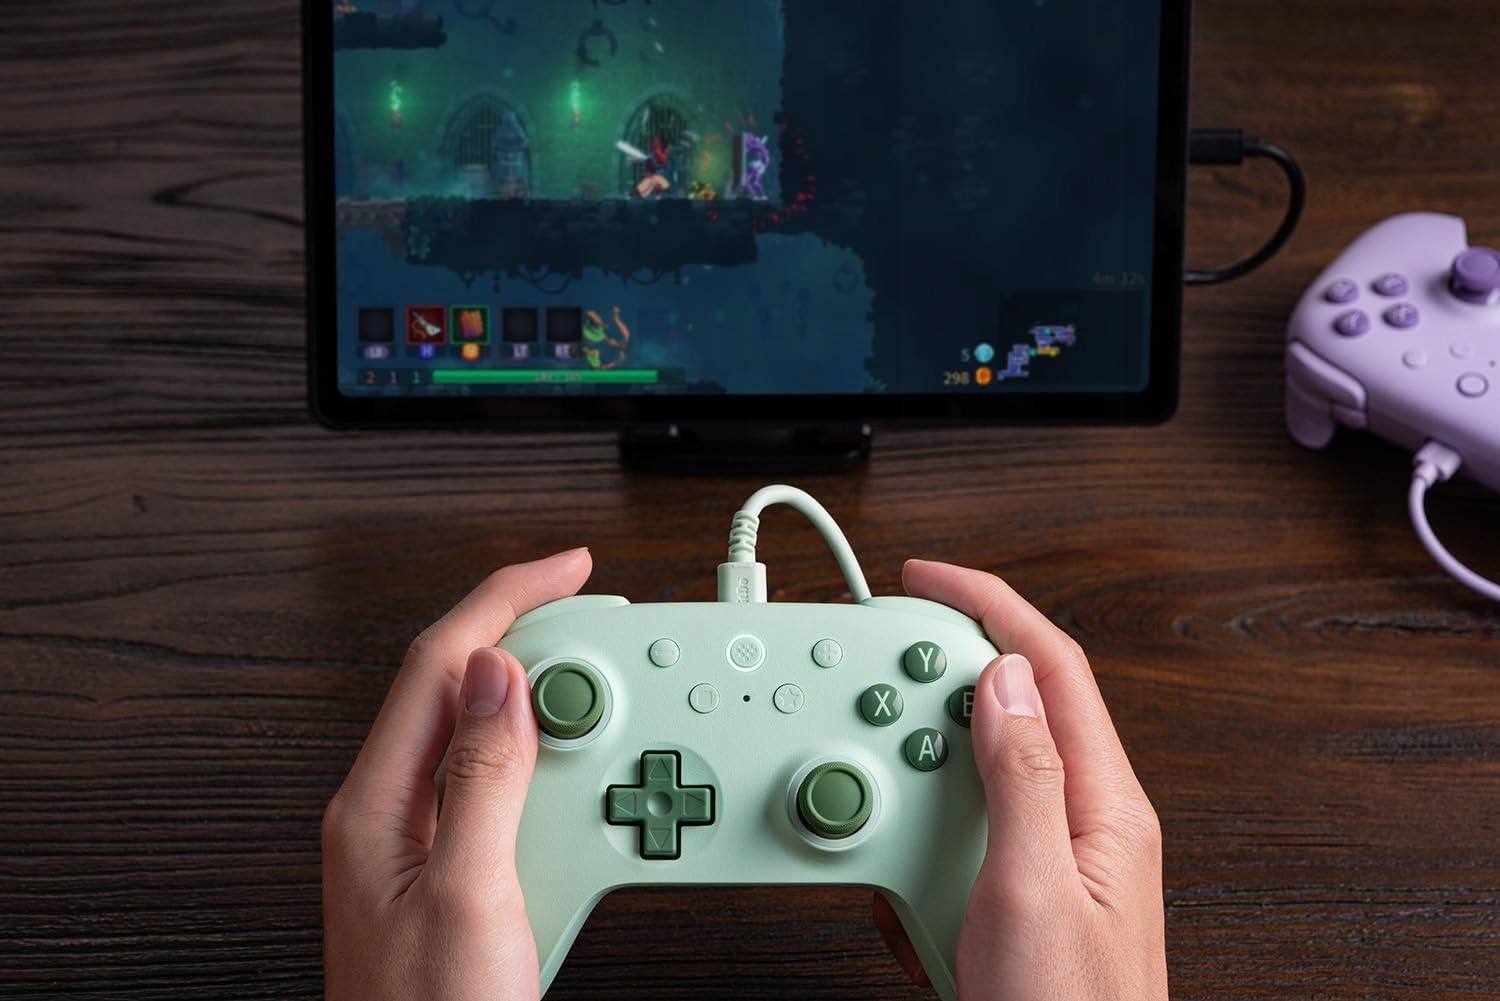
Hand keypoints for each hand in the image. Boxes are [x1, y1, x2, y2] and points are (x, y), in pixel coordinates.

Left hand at [322, 548, 591, 1000]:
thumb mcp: (470, 898)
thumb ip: (482, 779)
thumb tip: (497, 678)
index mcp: (374, 805)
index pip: (436, 664)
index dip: (502, 599)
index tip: (565, 568)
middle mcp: (389, 814)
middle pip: (460, 690)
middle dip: (534, 646)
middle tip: (599, 628)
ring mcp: (419, 844)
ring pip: (486, 740)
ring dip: (550, 714)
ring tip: (602, 705)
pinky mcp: (453, 872)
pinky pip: (500, 793)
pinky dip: (550, 773)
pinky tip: (582, 783)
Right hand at [872, 560, 1167, 1000]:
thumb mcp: (1035, 890)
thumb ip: (1021, 776)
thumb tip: (1003, 678)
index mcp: (1103, 804)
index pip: (1051, 666)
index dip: (990, 606)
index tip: (928, 578)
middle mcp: (1081, 821)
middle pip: (1006, 709)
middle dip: (933, 688)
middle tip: (875, 676)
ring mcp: (1047, 860)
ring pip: (969, 777)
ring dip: (912, 780)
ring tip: (871, 797)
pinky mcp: (1010, 898)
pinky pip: (953, 841)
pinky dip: (909, 847)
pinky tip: (892, 882)